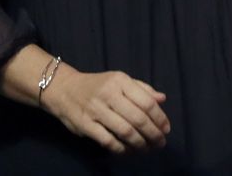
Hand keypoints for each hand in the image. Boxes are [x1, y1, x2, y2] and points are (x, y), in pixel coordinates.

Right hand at [42, 68, 169, 153]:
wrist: (64, 89)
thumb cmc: (98, 86)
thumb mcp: (120, 80)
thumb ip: (142, 89)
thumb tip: (162, 99)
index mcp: (121, 81)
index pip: (147, 102)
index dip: (160, 118)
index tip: (166, 129)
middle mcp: (109, 94)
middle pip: (138, 118)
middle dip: (153, 133)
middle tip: (160, 143)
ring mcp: (96, 110)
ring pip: (125, 131)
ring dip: (139, 143)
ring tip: (147, 148)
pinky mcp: (85, 125)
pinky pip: (107, 140)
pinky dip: (121, 148)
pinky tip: (128, 151)